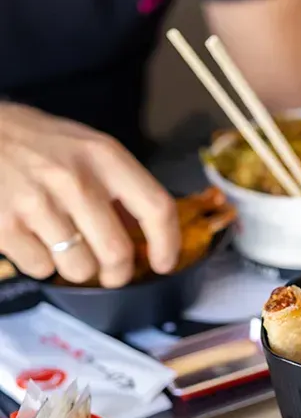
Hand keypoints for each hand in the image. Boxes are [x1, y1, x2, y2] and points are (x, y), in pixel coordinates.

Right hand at [0, 103, 179, 286]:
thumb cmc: (37, 142)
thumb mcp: (85, 148)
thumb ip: (118, 186)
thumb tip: (146, 236)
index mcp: (104, 156)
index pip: (156, 207)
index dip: (167, 244)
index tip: (164, 264)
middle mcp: (74, 179)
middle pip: (117, 253)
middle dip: (117, 274)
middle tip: (110, 274)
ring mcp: (38, 203)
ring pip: (79, 268)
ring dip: (75, 268)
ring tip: (62, 245)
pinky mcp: (6, 226)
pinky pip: (41, 268)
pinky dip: (40, 262)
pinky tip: (32, 237)